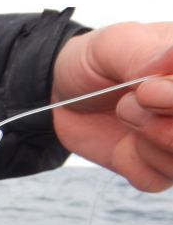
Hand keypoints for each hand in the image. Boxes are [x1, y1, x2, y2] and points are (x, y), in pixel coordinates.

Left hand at [51, 22, 172, 191]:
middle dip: (165, 125)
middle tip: (129, 103)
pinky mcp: (156, 168)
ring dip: (150, 142)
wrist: (62, 92)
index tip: (145, 91)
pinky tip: (124, 143)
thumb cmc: (95, 61)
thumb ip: (145, 55)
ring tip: (125, 113)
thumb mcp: (114, 44)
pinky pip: (156, 180)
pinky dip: (134, 165)